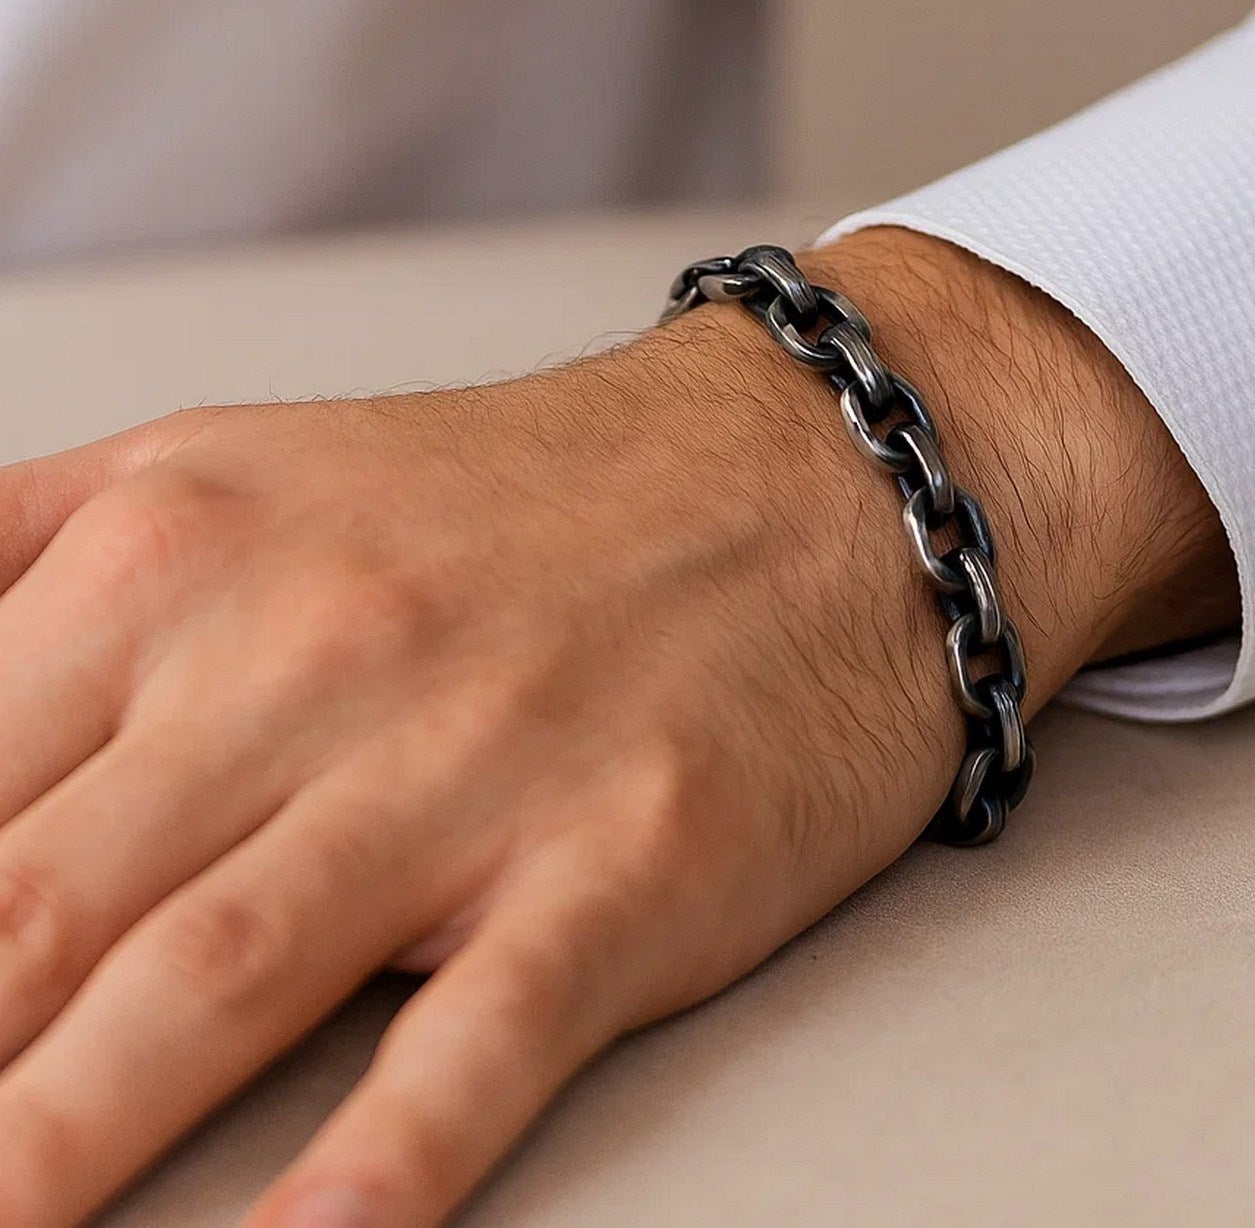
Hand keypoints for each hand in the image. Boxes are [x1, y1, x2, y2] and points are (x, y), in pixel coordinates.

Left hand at [0, 229, 1231, 1224]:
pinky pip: (482, 1036)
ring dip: (62, 1144)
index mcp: (184, 549)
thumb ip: (25, 548)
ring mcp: (478, 763)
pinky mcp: (629, 855)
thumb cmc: (532, 493)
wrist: (812, 472)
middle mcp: (314, 651)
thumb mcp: (244, 461)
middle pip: (30, 908)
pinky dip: (382, 1166)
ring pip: (214, 981)